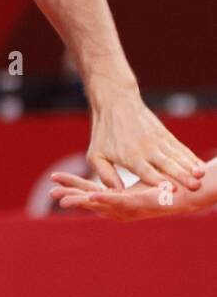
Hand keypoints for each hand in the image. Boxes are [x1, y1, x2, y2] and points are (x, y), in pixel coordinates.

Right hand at [50, 170, 209, 221]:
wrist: (190, 191)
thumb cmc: (167, 185)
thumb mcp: (140, 176)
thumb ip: (121, 177)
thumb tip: (107, 175)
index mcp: (119, 200)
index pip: (89, 191)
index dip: (72, 186)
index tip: (53, 179)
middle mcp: (123, 209)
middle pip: (91, 202)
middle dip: (71, 196)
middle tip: (52, 192)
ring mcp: (133, 209)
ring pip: (102, 205)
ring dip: (83, 201)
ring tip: (64, 198)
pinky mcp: (144, 207)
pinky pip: (121, 203)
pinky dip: (106, 200)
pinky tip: (94, 195)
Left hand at [86, 92, 204, 190]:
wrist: (116, 103)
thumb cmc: (104, 133)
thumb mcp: (95, 154)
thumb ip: (104, 174)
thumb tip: (116, 192)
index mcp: (130, 156)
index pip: (146, 171)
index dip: (158, 180)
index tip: (171, 190)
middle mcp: (146, 149)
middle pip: (166, 164)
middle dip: (181, 176)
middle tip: (194, 187)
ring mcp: (158, 141)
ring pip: (177, 156)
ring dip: (190, 167)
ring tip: (201, 176)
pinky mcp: (165, 135)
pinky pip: (181, 149)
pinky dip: (191, 158)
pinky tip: (200, 166)